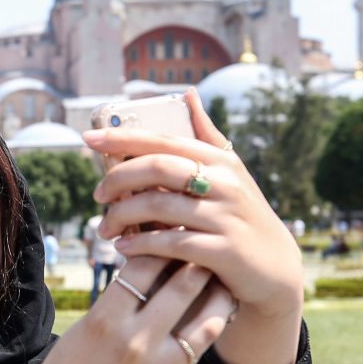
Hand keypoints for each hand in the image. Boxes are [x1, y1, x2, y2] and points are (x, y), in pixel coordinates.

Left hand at [83, 92, 302, 318]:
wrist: (275, 270)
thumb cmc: (242, 215)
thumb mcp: (230, 173)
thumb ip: (206, 135)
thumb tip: (188, 93)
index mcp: (221, 160)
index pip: (164, 140)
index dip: (123, 138)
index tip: (87, 140)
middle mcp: (225, 183)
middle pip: (158, 168)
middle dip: (118, 179)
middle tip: (97, 196)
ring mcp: (226, 217)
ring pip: (159, 206)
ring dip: (122, 217)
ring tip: (104, 228)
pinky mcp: (224, 251)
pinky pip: (172, 242)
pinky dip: (141, 244)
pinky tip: (124, 247)